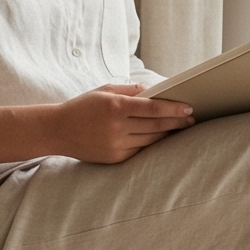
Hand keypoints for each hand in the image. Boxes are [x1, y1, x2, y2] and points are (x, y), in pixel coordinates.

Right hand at [46, 83, 193, 163]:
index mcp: (115, 106)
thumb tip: (154, 91)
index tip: (189, 108)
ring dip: (168, 134)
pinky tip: (162, 139)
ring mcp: (116, 145)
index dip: (174, 109)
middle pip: (156, 126)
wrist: (58, 131)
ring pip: (150, 140)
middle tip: (191, 119)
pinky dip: (152, 144)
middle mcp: (117, 127)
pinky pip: (140, 150)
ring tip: (180, 128)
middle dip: (176, 122)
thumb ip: (130, 91)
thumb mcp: (104, 91)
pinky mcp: (115, 158)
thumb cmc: (83, 107)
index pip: (153, 108)